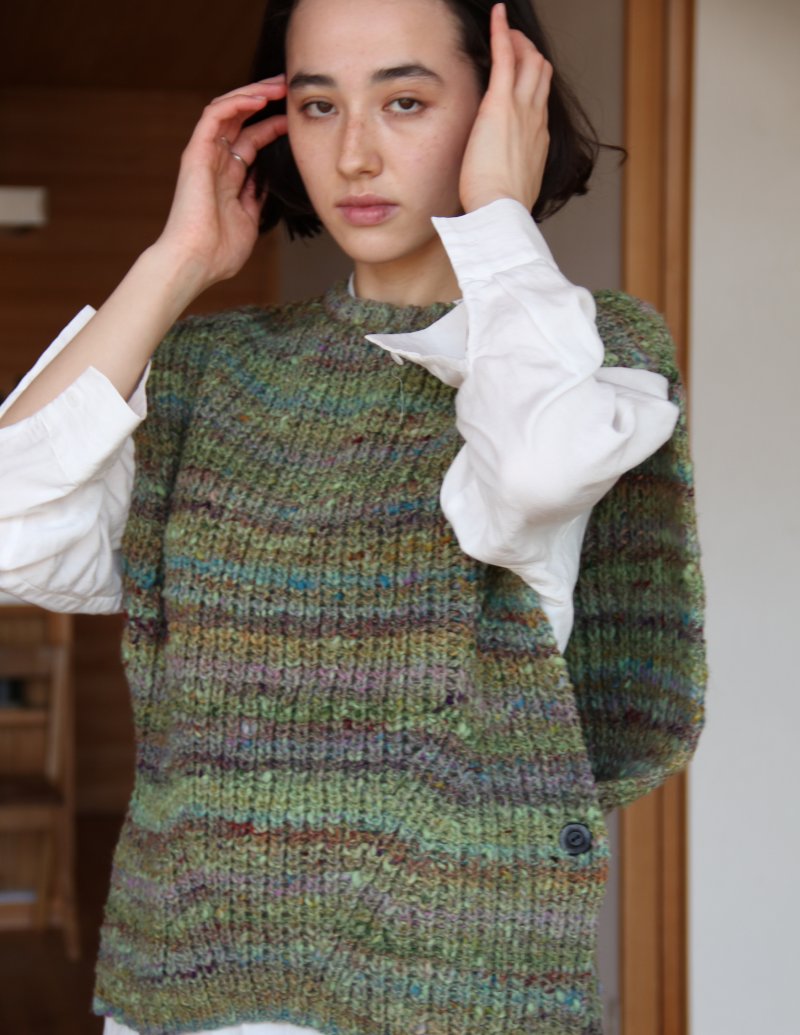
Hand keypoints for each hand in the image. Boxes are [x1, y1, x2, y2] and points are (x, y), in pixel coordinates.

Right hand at [154, 77, 288, 290]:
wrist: (196, 262)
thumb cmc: (219, 252)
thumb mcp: (250, 222)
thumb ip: (257, 199)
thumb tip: (269, 183)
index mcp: (228, 177)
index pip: (251, 140)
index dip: (272, 126)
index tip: (295, 119)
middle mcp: (216, 162)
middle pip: (240, 118)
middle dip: (264, 99)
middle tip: (288, 87)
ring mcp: (205, 156)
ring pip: (227, 110)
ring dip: (252, 93)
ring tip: (277, 85)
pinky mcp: (196, 153)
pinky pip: (214, 116)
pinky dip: (236, 103)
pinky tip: (258, 99)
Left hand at [459, 3, 551, 213]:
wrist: (502, 210)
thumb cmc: (503, 207)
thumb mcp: (514, 187)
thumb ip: (512, 174)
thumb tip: (501, 180)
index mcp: (538, 139)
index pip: (540, 100)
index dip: (533, 83)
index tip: (521, 77)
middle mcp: (535, 119)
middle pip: (541, 74)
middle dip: (529, 55)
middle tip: (514, 45)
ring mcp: (521, 109)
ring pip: (529, 61)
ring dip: (518, 42)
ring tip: (506, 32)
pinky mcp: (500, 103)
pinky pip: (505, 56)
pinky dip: (502, 32)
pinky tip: (498, 14)